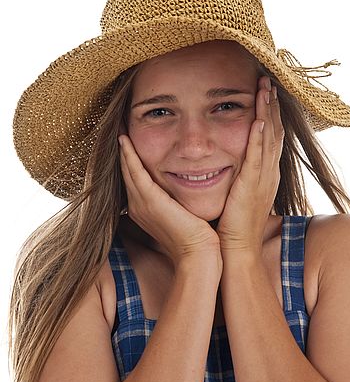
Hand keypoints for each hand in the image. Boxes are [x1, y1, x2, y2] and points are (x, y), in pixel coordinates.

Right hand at [119, 135, 221, 265]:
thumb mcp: (185, 214)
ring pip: (126, 169)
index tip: (129, 139)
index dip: (130, 159)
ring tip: (118, 127)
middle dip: (122, 150)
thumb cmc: (198, 238)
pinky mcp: (149, 201)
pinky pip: (134, 171)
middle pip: (126, 172)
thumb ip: (180, 200)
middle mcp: (138, 206)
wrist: (199, 254)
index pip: (135, 178)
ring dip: (122, 148)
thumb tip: (187, 188)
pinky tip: (124, 139)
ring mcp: (140, 204)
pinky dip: (128, 154)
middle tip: (118, 127)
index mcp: (145, 209)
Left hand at [216, 76, 283, 252]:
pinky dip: (258, 137)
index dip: (269, 113)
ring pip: (268, 138)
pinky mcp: (251, 187)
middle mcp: (269, 173)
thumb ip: (237, 177)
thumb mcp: (238, 195)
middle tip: (268, 80)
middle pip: (274, 131)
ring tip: (265, 88)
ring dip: (267, 111)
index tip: (265, 92)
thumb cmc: (233, 227)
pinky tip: (257, 119)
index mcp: (265, 174)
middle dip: (272, 105)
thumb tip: (227, 164)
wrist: (236, 251)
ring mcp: (263, 179)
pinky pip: (257, 157)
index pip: (269, 137)